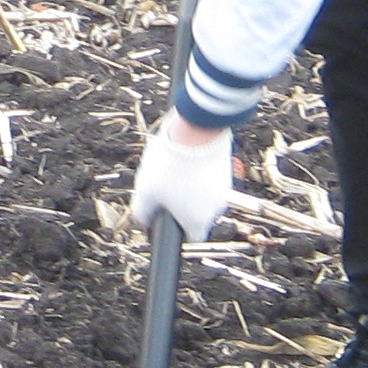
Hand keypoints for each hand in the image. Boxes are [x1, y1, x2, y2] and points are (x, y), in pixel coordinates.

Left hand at [129, 112, 232, 238]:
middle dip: (180, 203)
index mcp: (198, 221)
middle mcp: (215, 210)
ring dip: (188, 185)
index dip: (176, 229)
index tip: (165, 216)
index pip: (190, 237)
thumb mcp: (145, 192)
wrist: (197, 130)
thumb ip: (142, 213)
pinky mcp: (226, 169)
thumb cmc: (170, 164)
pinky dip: (197, 171)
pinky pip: (209, 177)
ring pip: (202, 194)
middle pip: (196, 213)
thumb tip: (143, 222)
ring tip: (172, 167)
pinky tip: (184, 157)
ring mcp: (224, 189)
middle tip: (164, 185)